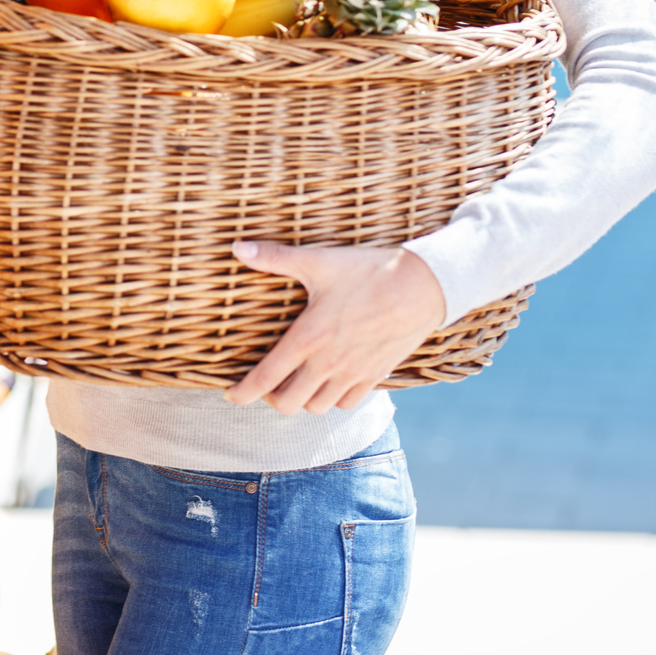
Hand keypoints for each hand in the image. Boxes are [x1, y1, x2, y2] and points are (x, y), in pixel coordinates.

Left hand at [224, 242, 446, 414]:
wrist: (425, 285)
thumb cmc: (370, 271)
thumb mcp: (319, 260)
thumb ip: (275, 258)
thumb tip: (238, 247)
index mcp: (308, 338)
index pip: (265, 378)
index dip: (242, 392)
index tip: (230, 394)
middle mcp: (328, 363)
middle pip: (287, 404)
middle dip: (271, 398)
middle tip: (268, 382)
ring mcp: (353, 373)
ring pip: (316, 407)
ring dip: (302, 399)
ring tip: (297, 381)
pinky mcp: (375, 376)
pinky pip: (347, 404)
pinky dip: (333, 399)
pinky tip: (329, 381)